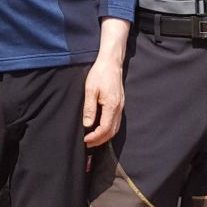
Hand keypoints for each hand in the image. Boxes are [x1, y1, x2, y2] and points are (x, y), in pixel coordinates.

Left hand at [83, 21, 128, 147]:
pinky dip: (109, 129)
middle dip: (100, 140)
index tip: (85, 140)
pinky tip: (101, 128)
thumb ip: (89, 108)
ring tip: (93, 139)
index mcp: (111, 106)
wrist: (111, 62)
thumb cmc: (100, 73)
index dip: (95, 137)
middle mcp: (119, 108)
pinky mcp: (120, 103)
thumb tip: (87, 124)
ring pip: (115, 128)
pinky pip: (116, 121)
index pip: (105, 129)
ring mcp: (121, 106)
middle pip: (112, 132)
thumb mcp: (90, 89)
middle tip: (88, 144)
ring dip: (105, 136)